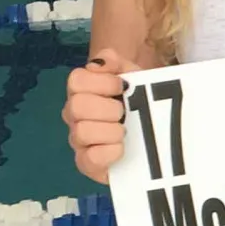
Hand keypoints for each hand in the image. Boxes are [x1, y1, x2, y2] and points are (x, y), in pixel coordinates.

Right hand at [62, 47, 128, 180]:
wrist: (151, 128)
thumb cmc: (135, 98)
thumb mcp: (130, 73)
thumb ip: (113, 60)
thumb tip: (99, 64)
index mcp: (80, 91)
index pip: (76, 80)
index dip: (102, 82)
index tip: (122, 86)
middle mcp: (73, 116)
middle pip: (76, 106)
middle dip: (108, 108)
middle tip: (123, 112)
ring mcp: (78, 141)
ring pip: (82, 132)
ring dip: (111, 130)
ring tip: (124, 131)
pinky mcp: (88, 165)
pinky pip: (90, 158)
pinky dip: (110, 152)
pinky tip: (122, 148)